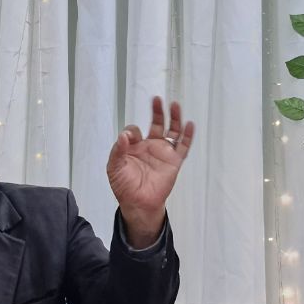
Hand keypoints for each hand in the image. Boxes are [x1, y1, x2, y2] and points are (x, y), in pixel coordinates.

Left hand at [107, 96, 194, 247]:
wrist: (138, 203)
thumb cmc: (124, 186)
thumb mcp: (114, 168)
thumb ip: (118, 151)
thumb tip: (123, 136)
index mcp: (134, 146)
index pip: (134, 131)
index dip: (131, 132)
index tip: (129, 138)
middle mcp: (150, 146)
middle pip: (156, 124)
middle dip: (157, 112)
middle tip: (156, 100)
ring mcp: (163, 153)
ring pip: (172, 131)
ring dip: (174, 118)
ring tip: (174, 105)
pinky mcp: (174, 161)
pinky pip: (183, 146)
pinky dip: (187, 136)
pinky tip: (189, 125)